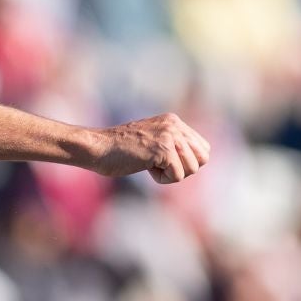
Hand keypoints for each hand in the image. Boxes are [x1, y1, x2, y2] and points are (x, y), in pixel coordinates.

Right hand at [88, 112, 210, 182]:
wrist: (97, 148)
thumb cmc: (118, 150)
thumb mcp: (151, 141)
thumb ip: (173, 145)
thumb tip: (198, 162)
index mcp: (173, 121)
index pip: (203, 148)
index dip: (186, 162)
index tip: (162, 160)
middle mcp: (174, 125)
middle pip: (202, 159)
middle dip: (183, 169)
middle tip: (158, 165)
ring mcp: (170, 135)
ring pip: (192, 168)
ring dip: (171, 174)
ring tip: (149, 164)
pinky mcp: (163, 149)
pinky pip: (178, 176)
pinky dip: (161, 179)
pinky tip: (145, 167)